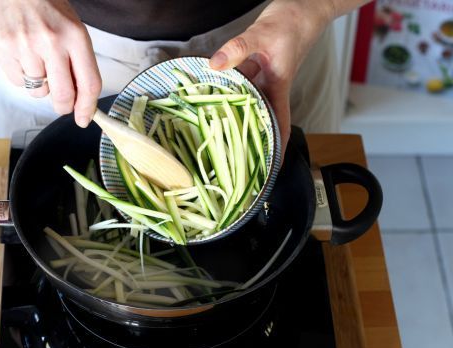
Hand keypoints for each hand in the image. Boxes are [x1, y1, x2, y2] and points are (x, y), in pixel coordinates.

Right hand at [0, 0, 101, 126]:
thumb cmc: (48, 12)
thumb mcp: (73, 31)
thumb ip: (80, 65)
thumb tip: (82, 104)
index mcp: (76, 36)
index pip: (89, 83)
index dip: (87, 107)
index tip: (84, 119)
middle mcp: (52, 41)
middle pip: (64, 95)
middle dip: (64, 107)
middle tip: (62, 104)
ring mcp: (25, 45)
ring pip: (38, 91)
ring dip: (40, 85)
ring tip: (37, 60)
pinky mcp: (3, 48)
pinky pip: (18, 82)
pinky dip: (21, 76)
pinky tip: (22, 55)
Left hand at [209, 0, 333, 156]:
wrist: (304, 6)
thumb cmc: (293, 22)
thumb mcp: (264, 34)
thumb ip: (238, 48)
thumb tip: (215, 64)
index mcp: (279, 87)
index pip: (278, 125)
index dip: (275, 149)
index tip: (268, 169)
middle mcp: (271, 87)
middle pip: (258, 118)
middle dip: (246, 137)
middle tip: (226, 155)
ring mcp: (262, 78)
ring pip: (245, 101)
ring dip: (231, 112)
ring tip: (210, 130)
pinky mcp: (255, 67)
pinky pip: (238, 83)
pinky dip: (226, 88)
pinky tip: (208, 91)